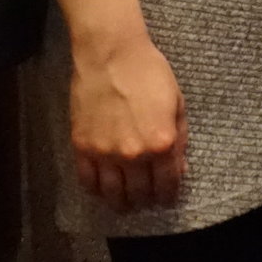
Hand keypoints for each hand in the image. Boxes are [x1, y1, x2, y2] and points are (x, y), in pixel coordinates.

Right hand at [68, 30, 186, 212]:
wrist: (112, 56)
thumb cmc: (150, 74)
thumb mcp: (177, 104)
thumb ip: (179, 140)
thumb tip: (178, 169)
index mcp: (162, 143)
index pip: (167, 183)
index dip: (169, 195)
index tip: (167, 199)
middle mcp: (133, 154)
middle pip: (140, 193)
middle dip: (146, 201)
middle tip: (147, 202)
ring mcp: (105, 153)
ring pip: (112, 194)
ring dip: (121, 203)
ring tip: (126, 204)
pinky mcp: (82, 147)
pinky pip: (87, 181)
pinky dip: (96, 191)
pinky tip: (102, 191)